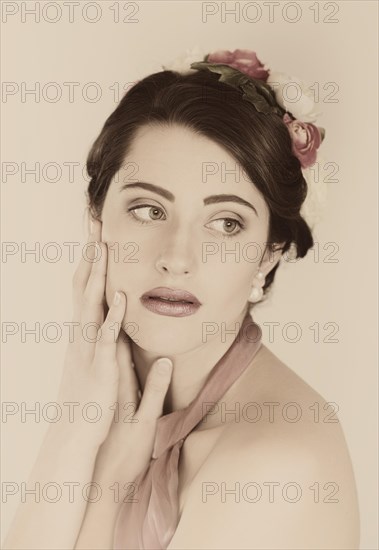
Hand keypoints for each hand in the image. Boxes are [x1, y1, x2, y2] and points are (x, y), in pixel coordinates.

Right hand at [56, 218, 172, 452]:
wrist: (77, 431)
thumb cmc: (92, 396)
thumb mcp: (98, 358)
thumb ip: (108, 335)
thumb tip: (117, 316)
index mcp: (86, 330)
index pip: (86, 285)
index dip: (91, 259)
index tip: (97, 232)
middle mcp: (83, 333)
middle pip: (85, 285)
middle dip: (90, 254)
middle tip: (95, 223)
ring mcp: (90, 348)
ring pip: (91, 304)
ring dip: (97, 275)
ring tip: (103, 247)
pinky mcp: (101, 367)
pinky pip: (106, 338)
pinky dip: (112, 316)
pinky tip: (121, 298)